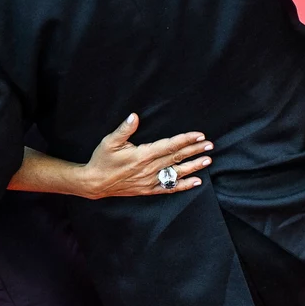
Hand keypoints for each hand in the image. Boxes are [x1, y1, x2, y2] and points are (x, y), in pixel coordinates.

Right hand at [79, 114, 211, 198]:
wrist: (95, 183)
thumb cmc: (102, 160)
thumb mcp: (109, 141)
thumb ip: (124, 129)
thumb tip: (134, 116)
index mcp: (142, 155)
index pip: (169, 146)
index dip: (185, 140)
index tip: (198, 135)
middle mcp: (149, 168)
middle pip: (177, 158)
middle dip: (194, 150)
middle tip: (209, 145)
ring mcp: (150, 180)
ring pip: (177, 173)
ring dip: (194, 166)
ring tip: (207, 160)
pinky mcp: (149, 189)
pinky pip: (169, 188)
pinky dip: (184, 185)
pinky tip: (196, 181)